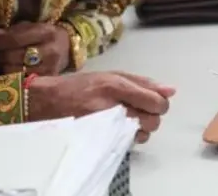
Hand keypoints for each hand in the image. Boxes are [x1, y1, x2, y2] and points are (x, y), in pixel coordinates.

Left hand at [0, 22, 69, 75]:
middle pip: (12, 57)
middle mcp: (50, 51)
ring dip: (3, 67)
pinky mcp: (46, 82)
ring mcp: (49, 69)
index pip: (15, 39)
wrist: (66, 48)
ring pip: (13, 72)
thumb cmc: (44, 36)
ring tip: (2, 62)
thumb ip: (12, 31)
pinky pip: (20, 83)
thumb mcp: (32, 27)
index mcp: (46, 33)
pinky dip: (11, 77)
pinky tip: (9, 72)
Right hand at [28, 71, 175, 143]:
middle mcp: (111, 105)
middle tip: (141, 111)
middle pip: (152, 120)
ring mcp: (104, 125)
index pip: (154, 100)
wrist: (46, 103)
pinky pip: (126, 143)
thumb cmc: (79, 87)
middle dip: (152, 117)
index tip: (154, 102)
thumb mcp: (111, 75)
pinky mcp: (99, 139)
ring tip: (128, 120)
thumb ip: (143, 82)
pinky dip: (128, 138)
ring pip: (142, 134)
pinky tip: (119, 129)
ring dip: (141, 129)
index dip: (160, 103)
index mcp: (115, 85)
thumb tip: (171, 90)